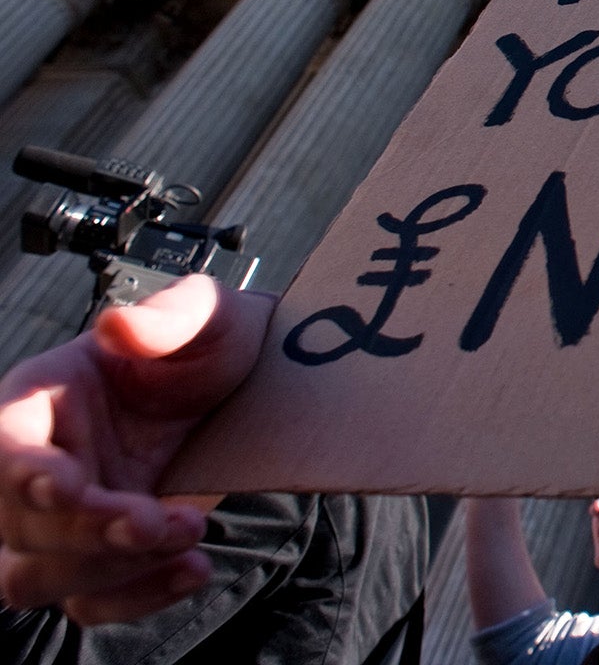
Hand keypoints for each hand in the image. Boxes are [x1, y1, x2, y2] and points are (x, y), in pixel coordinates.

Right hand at [0, 275, 271, 624]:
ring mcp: (66, 516)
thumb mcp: (207, 314)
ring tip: (188, 537)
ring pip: (35, 576)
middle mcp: (41, 461)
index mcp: (41, 398)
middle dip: (87, 532)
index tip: (72, 487)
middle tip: (164, 519)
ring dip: (107, 572)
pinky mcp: (102, 553)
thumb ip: (169, 317)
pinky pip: (89, 603)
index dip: (20, 475)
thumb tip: (121, 327)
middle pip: (17, 526)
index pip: (2, 448)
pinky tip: (191, 570)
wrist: (254, 387)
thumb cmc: (211, 344)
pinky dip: (135, 599)